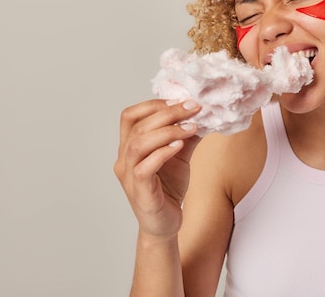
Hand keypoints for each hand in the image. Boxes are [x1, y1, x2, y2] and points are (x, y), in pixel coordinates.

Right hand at [114, 99, 201, 238]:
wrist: (166, 224)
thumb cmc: (167, 189)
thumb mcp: (180, 156)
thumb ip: (186, 136)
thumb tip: (200, 114)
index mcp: (129, 147)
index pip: (130, 116)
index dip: (153, 104)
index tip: (179, 100)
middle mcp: (124, 159)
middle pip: (138, 126)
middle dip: (168, 113)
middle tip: (193, 108)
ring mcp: (129, 176)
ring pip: (139, 144)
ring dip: (167, 131)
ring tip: (191, 126)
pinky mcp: (139, 191)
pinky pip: (145, 167)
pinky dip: (163, 152)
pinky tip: (180, 146)